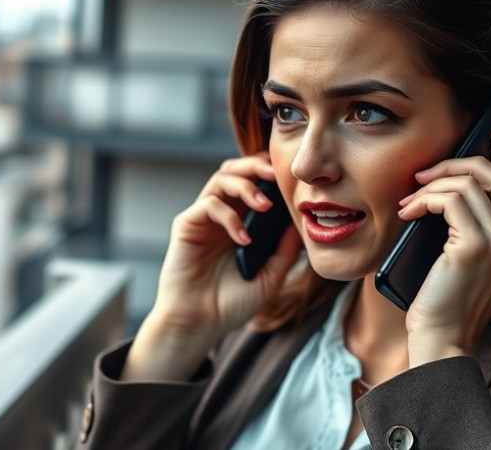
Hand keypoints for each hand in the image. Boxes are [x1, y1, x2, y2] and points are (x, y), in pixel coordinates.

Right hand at [124, 153, 301, 380]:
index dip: (271, 172)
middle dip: (257, 165)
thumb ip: (286, 248)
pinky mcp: (187, 225)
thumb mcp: (271, 275)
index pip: (255, 181)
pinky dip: (230, 217)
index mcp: (242, 220)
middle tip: (276, 175)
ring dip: (246, 185)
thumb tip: (303, 219)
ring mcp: (203, 218)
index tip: (292, 179)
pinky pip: (209, 205)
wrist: (200, 325)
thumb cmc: (231, 303)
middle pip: (236, 169)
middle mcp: (222, 214)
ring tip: (265, 206)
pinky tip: (243, 240)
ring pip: (221, 178)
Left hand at [396, 133, 490, 365]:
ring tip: (411, 198)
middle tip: (427, 171)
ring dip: (434, 183)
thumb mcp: (472, 261)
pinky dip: (425, 198)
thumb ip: (480, 229)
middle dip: (461, 164)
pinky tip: (409, 211)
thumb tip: (458, 186)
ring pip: (472, 184)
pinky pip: (451, 199)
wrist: (441, 338)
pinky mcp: (476, 246)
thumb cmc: (447, 301)